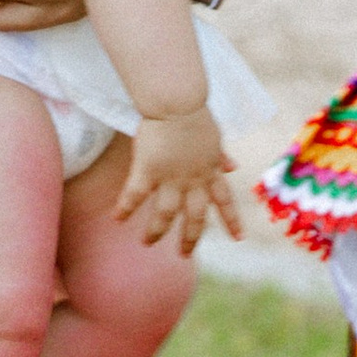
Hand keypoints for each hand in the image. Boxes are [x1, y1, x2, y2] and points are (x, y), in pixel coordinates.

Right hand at [117, 107, 238, 252]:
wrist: (177, 102)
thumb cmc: (194, 115)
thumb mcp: (214, 138)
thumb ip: (220, 156)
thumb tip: (233, 167)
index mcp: (210, 171)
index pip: (225, 200)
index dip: (232, 220)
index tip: (239, 238)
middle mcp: (194, 180)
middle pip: (196, 216)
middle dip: (190, 237)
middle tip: (184, 254)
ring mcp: (171, 177)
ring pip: (166, 213)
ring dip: (156, 231)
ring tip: (147, 242)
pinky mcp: (148, 170)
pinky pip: (136, 195)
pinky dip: (126, 208)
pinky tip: (117, 219)